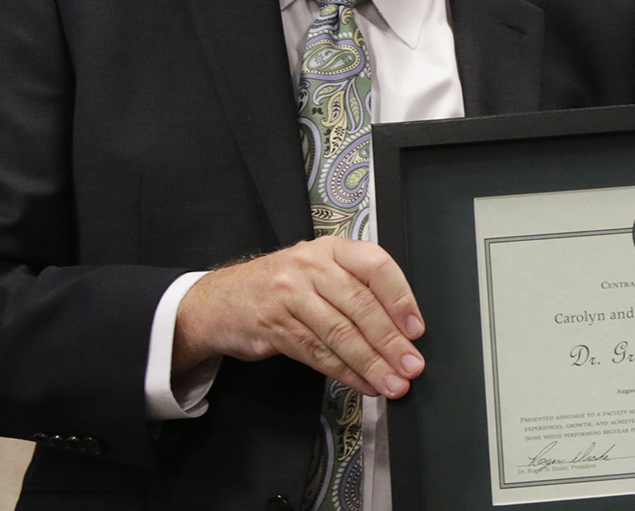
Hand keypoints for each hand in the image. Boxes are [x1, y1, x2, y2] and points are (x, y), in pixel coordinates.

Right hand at [173, 236, 424, 398]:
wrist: (218, 301)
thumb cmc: (282, 285)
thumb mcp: (319, 271)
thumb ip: (357, 289)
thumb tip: (403, 328)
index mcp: (332, 249)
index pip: (376, 266)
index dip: (400, 298)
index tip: (416, 328)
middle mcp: (311, 267)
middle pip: (359, 306)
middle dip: (390, 341)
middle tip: (411, 366)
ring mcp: (290, 296)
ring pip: (339, 334)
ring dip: (371, 364)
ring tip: (393, 383)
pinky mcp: (274, 327)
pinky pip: (318, 353)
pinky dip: (345, 373)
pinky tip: (364, 384)